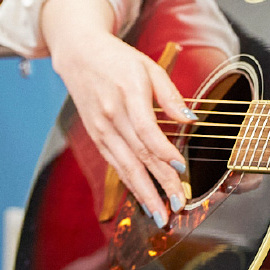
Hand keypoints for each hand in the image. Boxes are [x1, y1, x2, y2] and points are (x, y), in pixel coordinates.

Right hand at [41, 0, 194, 227]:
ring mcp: (101, 129)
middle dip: (159, 183)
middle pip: (138, 154)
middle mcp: (112, 114)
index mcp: (127, 92)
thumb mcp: (149, 66)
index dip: (163, 150)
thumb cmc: (118, 59)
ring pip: (125, 166)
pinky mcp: (97, 137)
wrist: (79, 55)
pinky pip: (115, 165)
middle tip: (177, 204)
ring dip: (144, 193)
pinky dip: (130, 184)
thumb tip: (191, 119)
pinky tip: (143, 199)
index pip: (145, 128)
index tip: (180, 168)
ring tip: (160, 214)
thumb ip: (170, 95)